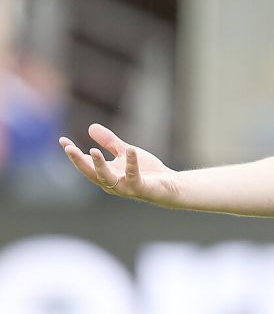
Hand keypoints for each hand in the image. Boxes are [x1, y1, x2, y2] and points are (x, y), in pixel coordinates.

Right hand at [59, 124, 178, 203]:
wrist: (169, 185)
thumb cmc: (146, 171)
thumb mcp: (124, 152)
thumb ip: (109, 142)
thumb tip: (91, 127)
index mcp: (106, 174)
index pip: (85, 163)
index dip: (73, 153)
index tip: (62, 140)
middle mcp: (112, 183)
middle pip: (90, 173)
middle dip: (78, 161)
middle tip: (69, 148)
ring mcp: (125, 187)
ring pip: (107, 178)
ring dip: (99, 165)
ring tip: (93, 150)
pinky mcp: (140, 187)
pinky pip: (133, 176)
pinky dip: (131, 163)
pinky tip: (130, 149)